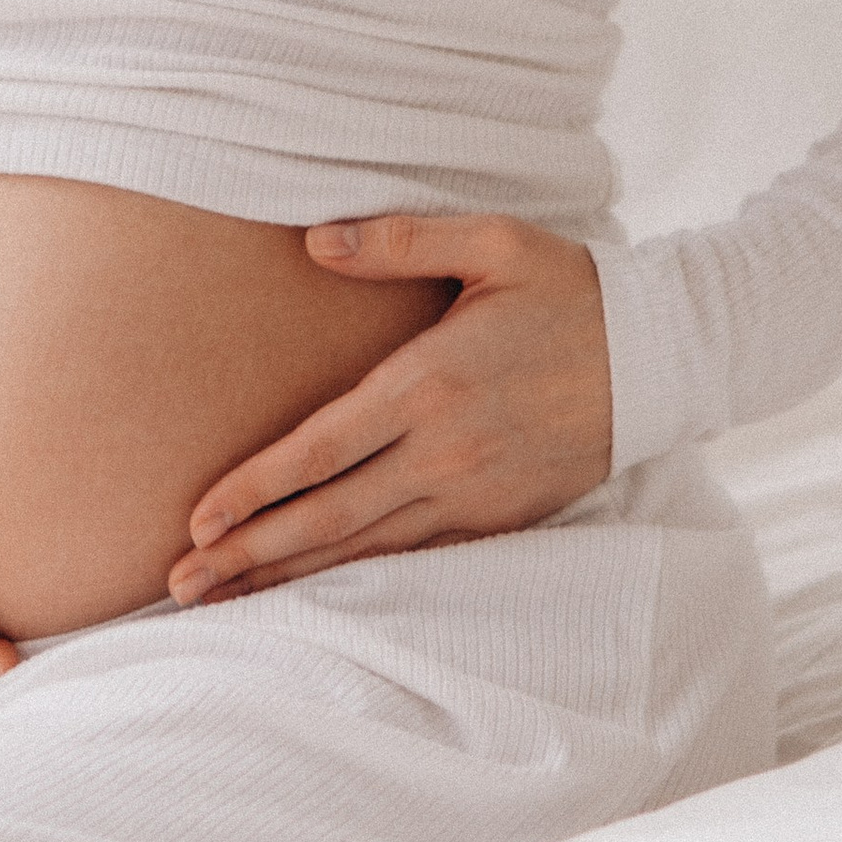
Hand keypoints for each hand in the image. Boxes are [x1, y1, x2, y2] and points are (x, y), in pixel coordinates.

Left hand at [166, 214, 614, 605]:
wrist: (663, 354)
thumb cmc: (571, 288)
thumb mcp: (493, 242)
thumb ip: (400, 240)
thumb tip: (314, 242)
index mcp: (430, 382)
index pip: (320, 450)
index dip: (254, 490)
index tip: (197, 519)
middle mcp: (445, 450)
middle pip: (328, 517)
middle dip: (249, 553)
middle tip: (179, 585)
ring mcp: (473, 492)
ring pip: (364, 550)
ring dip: (289, 577)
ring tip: (222, 601)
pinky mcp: (499, 516)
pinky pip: (414, 558)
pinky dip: (356, 580)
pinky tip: (312, 591)